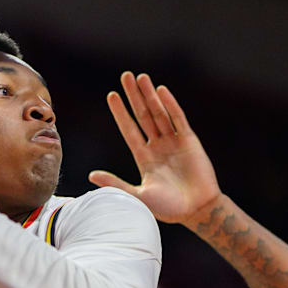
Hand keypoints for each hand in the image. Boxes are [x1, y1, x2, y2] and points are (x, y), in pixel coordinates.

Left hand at [89, 72, 220, 226]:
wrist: (197, 211)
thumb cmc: (168, 208)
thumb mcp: (137, 195)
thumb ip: (115, 183)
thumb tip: (91, 175)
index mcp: (144, 157)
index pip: (129, 129)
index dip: (121, 113)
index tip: (112, 95)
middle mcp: (158, 146)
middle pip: (143, 115)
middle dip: (134, 96)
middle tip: (125, 76)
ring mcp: (174, 142)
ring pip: (159, 113)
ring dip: (150, 95)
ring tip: (141, 77)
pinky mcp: (190, 141)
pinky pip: (178, 119)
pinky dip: (170, 105)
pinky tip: (160, 91)